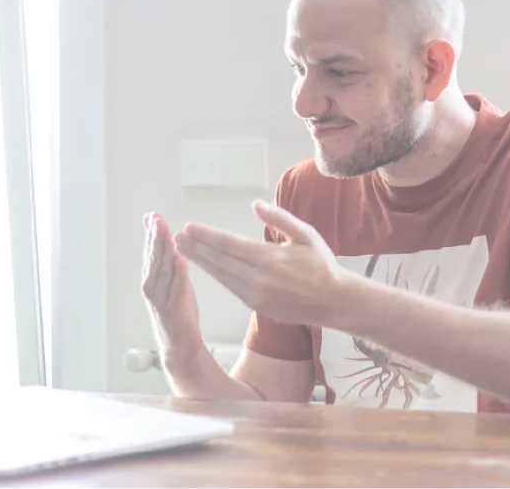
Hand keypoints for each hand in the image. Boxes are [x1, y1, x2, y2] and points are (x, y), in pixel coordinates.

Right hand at [141, 213, 202, 363]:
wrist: (179, 343)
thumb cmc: (174, 307)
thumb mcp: (167, 276)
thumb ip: (160, 252)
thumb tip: (153, 226)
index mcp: (151, 278)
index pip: (150, 251)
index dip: (151, 232)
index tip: (153, 216)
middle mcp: (152, 287)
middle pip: (154, 258)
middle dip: (155, 238)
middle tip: (157, 220)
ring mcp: (161, 300)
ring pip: (163, 271)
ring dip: (164, 252)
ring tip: (167, 234)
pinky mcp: (174, 310)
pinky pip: (177, 289)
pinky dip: (179, 274)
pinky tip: (181, 261)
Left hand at [173, 201, 357, 326]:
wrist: (333, 301)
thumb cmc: (321, 264)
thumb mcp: (306, 235)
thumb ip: (279, 219)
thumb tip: (256, 205)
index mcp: (269, 258)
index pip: (229, 244)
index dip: (207, 235)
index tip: (189, 227)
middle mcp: (258, 278)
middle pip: (220, 259)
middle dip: (196, 247)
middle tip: (176, 237)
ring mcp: (255, 294)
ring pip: (221, 274)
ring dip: (200, 261)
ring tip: (183, 249)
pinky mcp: (256, 305)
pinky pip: (229, 287)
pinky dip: (214, 275)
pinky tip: (204, 266)